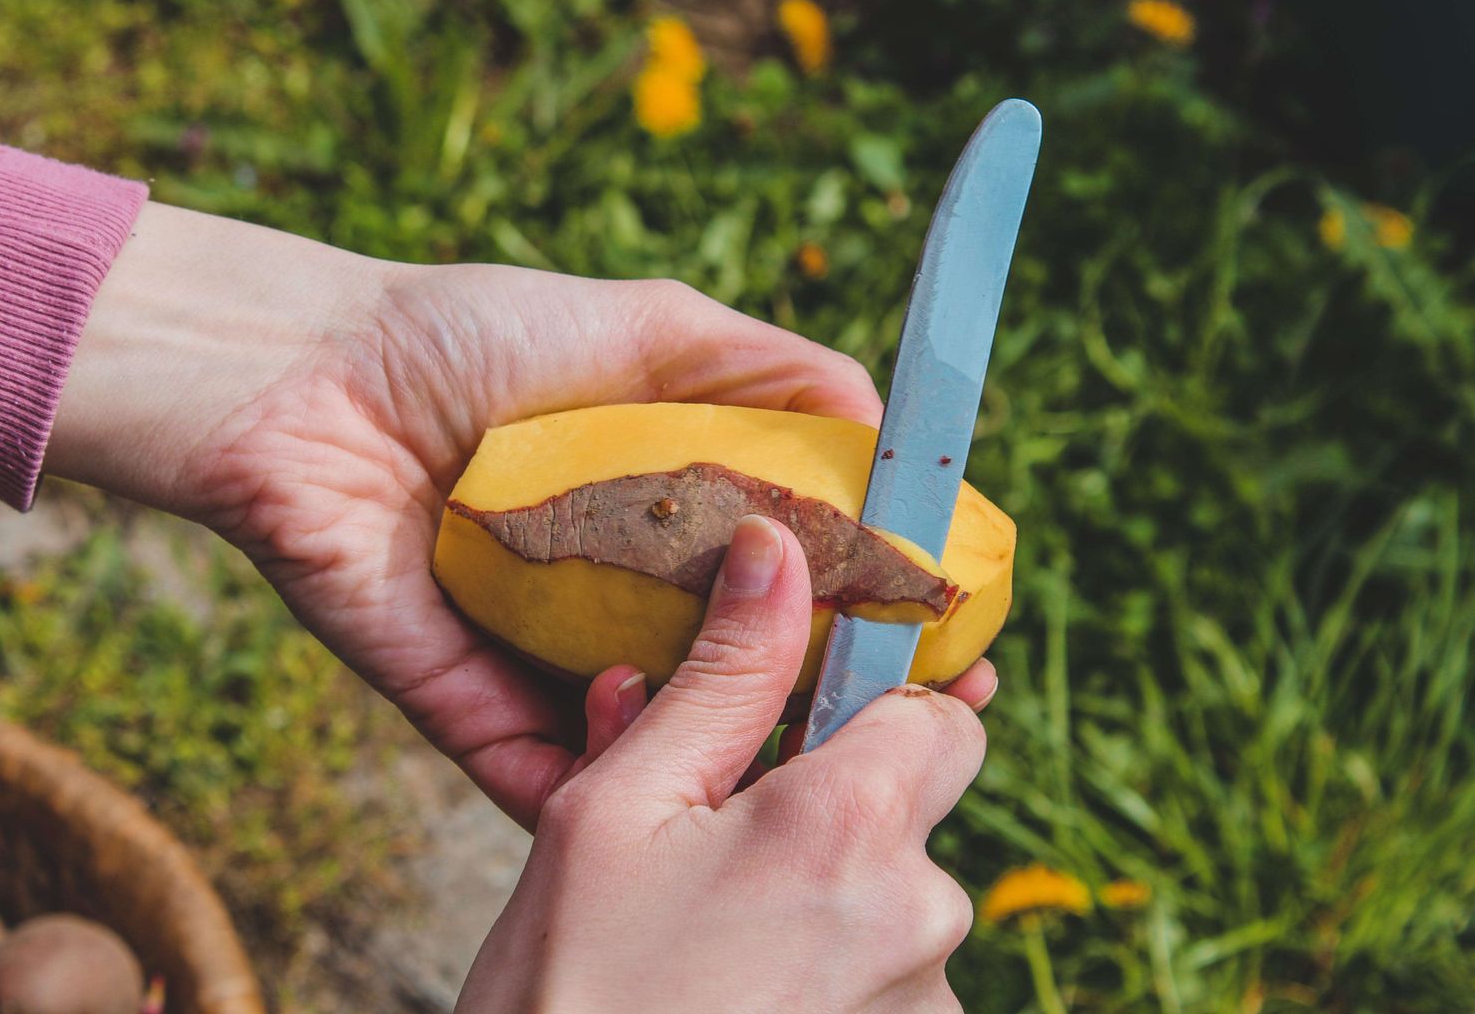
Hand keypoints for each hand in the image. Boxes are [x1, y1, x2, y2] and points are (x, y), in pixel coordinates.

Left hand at [49, 202, 994, 826]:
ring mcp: (539, 660)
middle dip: (814, 703)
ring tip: (788, 759)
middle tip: (897, 724)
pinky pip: (541, 777)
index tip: (947, 637)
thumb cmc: (467, 334)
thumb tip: (887, 422)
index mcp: (661, 512)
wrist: (303, 383)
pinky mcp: (464, 708)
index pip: (785, 578)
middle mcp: (612, 595)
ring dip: (720, 757)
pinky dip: (602, 792)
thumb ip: (764, 371)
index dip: (866, 609)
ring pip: (650, 736)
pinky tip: (671, 794)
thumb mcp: (644, 324)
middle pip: (731, 669)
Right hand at [457, 516, 985, 1011]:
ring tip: (699, 921)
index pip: (947, 715)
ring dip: (813, 887)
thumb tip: (774, 549)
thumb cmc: (569, 989)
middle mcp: (918, 920)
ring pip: (890, 895)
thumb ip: (720, 677)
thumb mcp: (618, 811)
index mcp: (851, 829)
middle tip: (711, 829)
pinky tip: (730, 981)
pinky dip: (823, 961)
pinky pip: (881, 974)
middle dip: (827, 801)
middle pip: (911, 808)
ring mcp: (919, 1007)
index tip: (814, 710)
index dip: (883, 701)